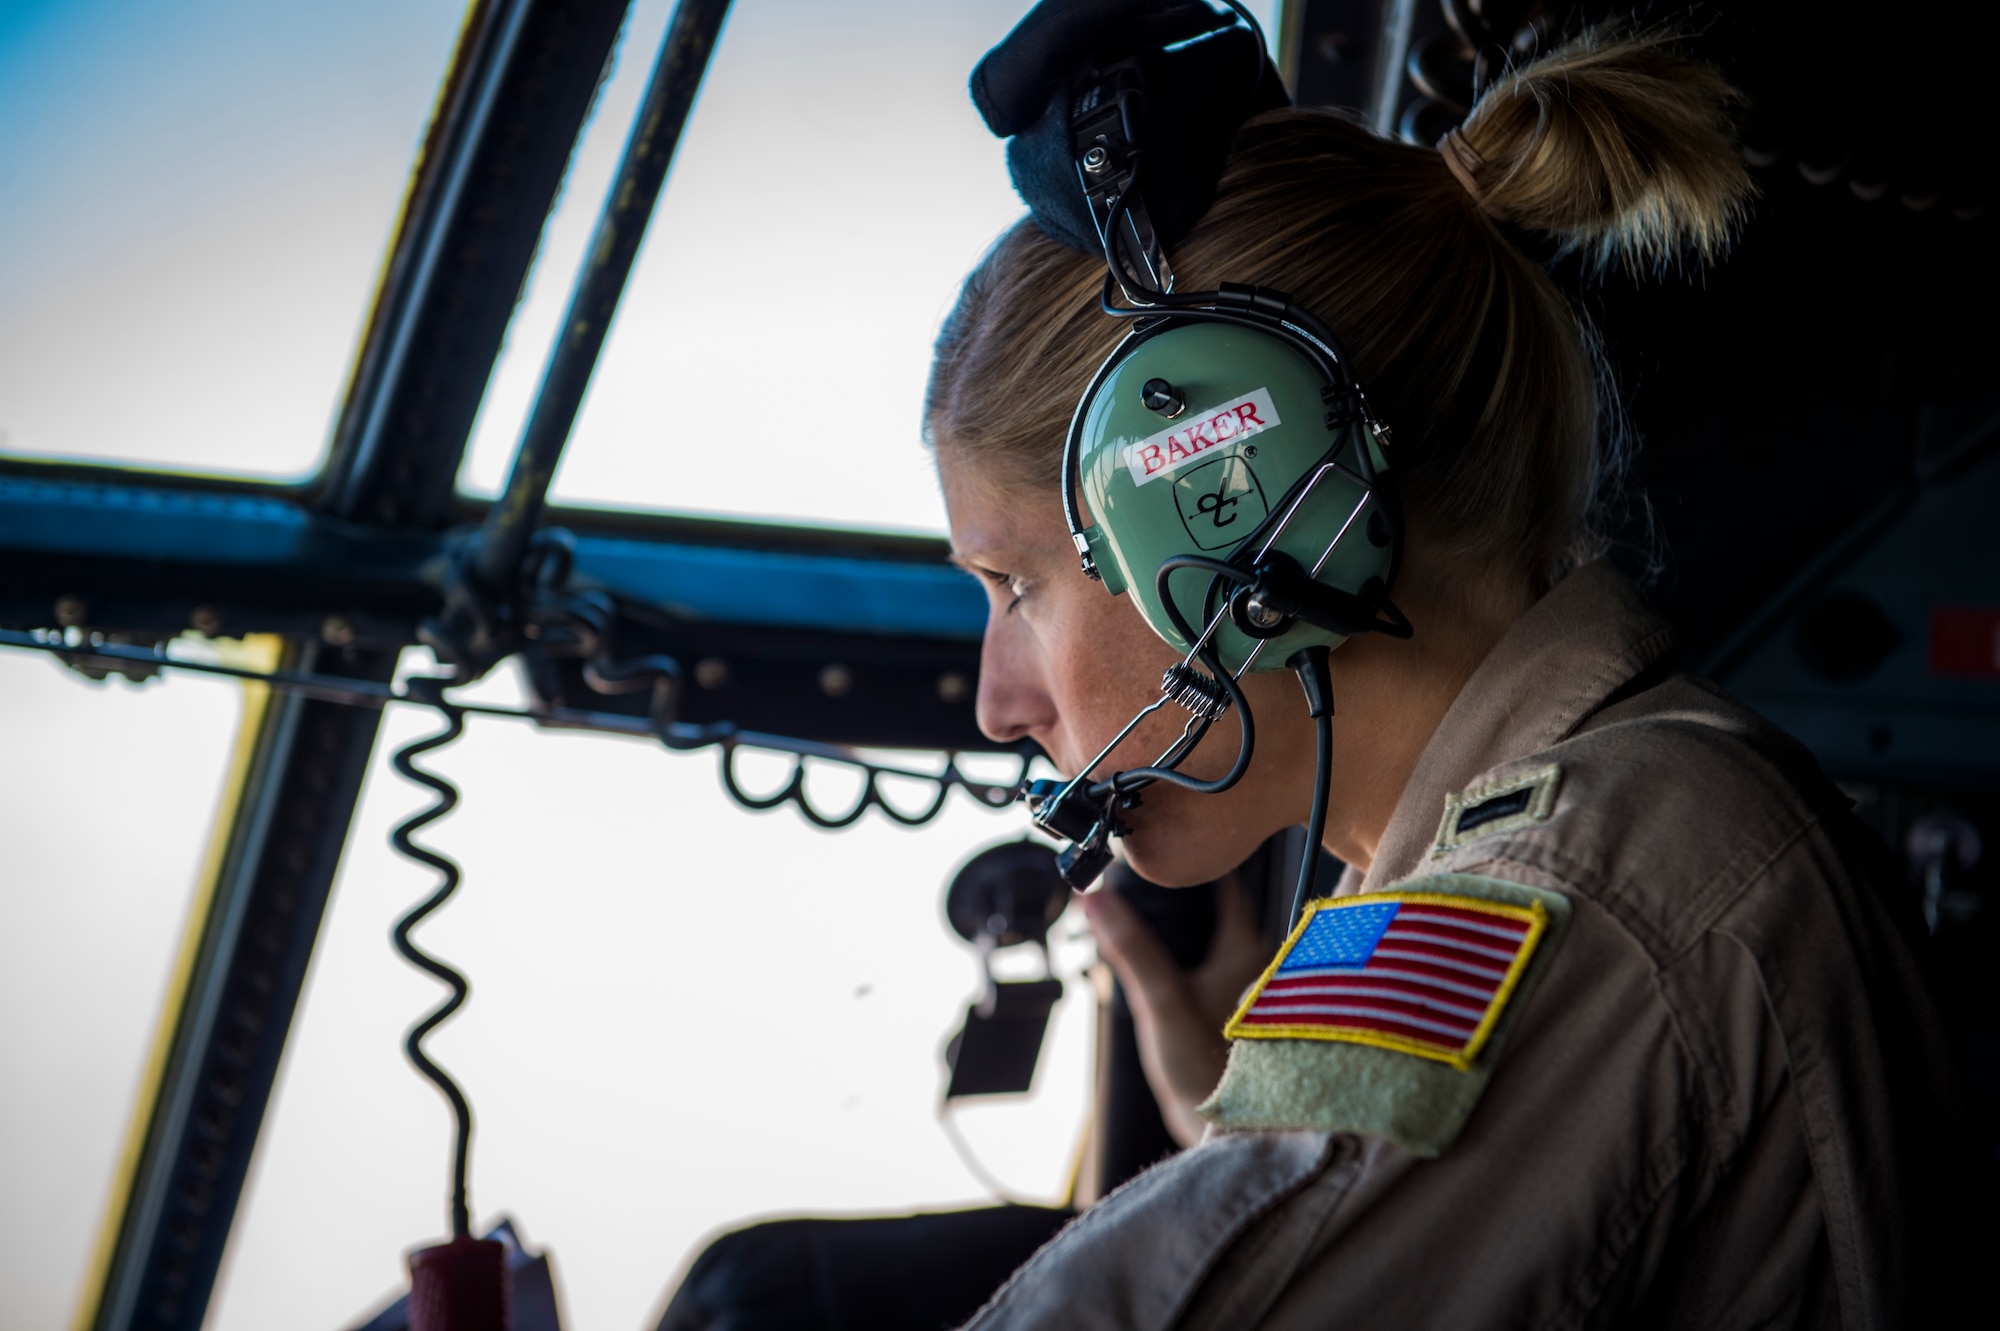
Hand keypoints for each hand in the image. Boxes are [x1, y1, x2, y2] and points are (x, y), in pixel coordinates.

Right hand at [1081, 874, 1273, 1147]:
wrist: (1231, 1134)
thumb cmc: (1208, 1074)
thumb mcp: (1161, 1004)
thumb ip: (1131, 948)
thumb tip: (1095, 897)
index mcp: (1250, 945)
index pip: (1227, 878)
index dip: (1195, 860)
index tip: (1165, 849)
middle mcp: (1262, 958)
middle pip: (1223, 905)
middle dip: (1186, 895)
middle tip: (1148, 884)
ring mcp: (1255, 985)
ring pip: (1220, 937)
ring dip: (1190, 929)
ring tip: (1151, 927)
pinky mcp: (1244, 1011)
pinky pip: (1218, 967)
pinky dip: (1194, 960)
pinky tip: (1171, 975)